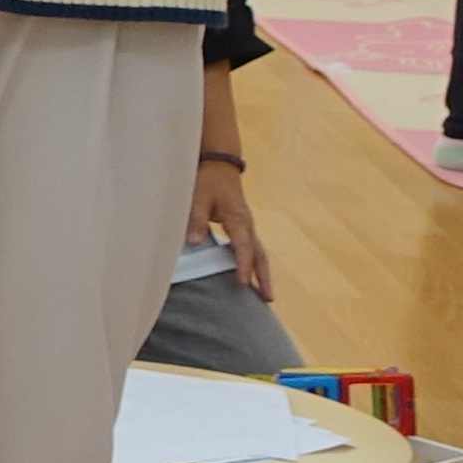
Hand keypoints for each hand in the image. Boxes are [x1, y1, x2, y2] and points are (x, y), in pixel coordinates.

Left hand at [193, 168, 270, 297]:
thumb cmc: (209, 181)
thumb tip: (194, 242)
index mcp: (238, 219)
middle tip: (267, 298)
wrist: (219, 165)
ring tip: (264, 295)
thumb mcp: (198, 198)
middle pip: (260, 254)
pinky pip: (252, 248)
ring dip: (261, 273)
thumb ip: (196, 220)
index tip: (242, 282)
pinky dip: (253, 263)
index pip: (243, 246)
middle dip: (263, 276)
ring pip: (259, 252)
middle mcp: (247, 224)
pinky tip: (249, 276)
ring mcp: (247, 226)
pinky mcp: (242, 226)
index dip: (242, 264)